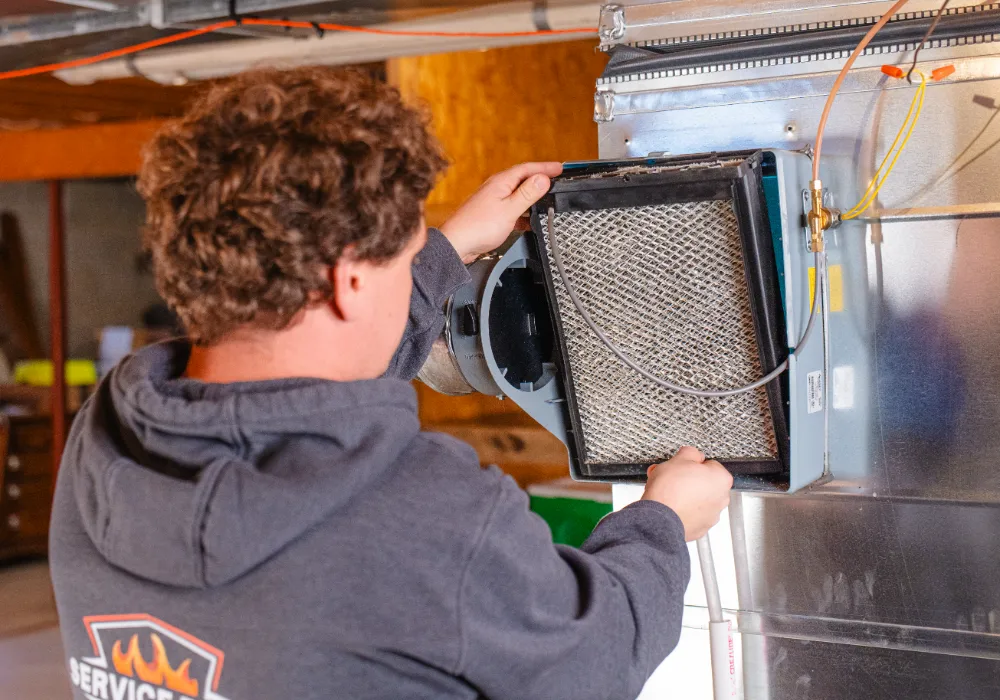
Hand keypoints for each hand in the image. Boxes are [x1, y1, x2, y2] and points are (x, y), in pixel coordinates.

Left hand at [439, 162, 562, 263]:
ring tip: (547, 202)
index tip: (560, 168)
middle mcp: (496, 188)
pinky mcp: (491, 215)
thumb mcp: (509, 209)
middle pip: (523, 179)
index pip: (528, 168)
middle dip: (540, 180)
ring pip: (518, 195)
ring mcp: (493, 201)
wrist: (457, 244)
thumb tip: (543, 178)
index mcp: (501, 182)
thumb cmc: (477, 227)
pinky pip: (512, 209)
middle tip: (557, 181)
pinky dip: (524, 213)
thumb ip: (527, 194)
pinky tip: (529, 221)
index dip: (545, 167)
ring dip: (533, 198)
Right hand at [642, 446, 732, 541]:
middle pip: (705, 483)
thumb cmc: (670, 489)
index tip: (682, 466)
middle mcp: (721, 499)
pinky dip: (683, 511)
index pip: (710, 465)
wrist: (659, 517)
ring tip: (667, 493)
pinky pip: (692, 515)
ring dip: (686, 496)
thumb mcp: (678, 459)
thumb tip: (693, 454)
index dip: (693, 464)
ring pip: (699, 500)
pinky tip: (670, 506)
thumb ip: (691, 453)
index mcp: (721, 479)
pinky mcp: (700, 529)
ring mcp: (711, 516)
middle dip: (689, 480)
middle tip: (672, 478)